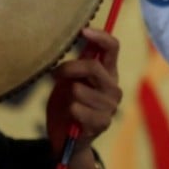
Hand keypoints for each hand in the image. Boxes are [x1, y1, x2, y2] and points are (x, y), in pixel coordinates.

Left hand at [46, 28, 121, 159]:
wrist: (64, 137)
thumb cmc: (65, 103)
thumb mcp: (69, 79)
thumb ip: (77, 63)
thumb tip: (80, 38)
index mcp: (107, 72)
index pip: (112, 48)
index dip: (100, 36)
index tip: (83, 30)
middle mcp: (113, 87)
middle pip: (93, 67)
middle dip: (69, 69)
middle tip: (55, 75)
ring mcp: (109, 106)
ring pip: (80, 89)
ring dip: (67, 95)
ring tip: (69, 103)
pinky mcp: (102, 123)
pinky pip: (77, 108)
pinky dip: (69, 111)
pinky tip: (72, 118)